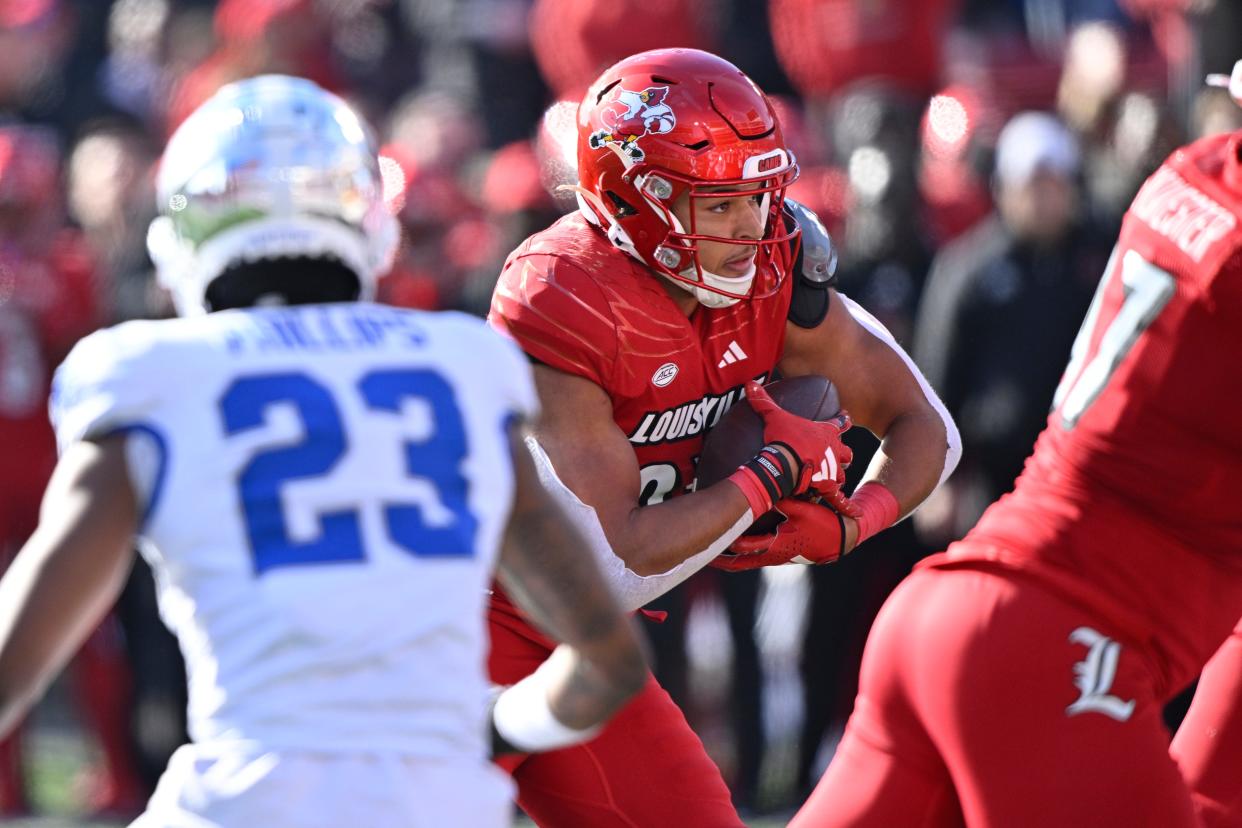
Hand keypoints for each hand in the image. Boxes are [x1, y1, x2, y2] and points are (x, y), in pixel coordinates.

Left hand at [710, 498, 852, 571]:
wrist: (840, 540)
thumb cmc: (822, 526)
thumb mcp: (802, 509)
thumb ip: (782, 499)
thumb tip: (765, 486)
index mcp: (774, 546)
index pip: (742, 547)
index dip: (724, 541)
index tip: (708, 538)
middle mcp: (770, 556)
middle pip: (737, 563)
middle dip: (719, 559)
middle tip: (701, 555)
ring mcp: (773, 558)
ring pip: (744, 562)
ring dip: (728, 558)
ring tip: (710, 552)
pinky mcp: (778, 555)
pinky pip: (753, 558)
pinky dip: (740, 554)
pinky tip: (733, 547)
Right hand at [745, 381, 856, 509]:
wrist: (784, 462)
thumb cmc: (782, 438)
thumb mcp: (773, 417)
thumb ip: (763, 401)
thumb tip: (749, 383)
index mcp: (825, 433)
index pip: (840, 423)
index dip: (843, 419)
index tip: (847, 416)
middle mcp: (833, 451)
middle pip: (845, 451)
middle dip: (844, 453)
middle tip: (841, 454)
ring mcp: (831, 470)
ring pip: (842, 474)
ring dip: (839, 475)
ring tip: (835, 479)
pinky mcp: (827, 488)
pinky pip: (839, 499)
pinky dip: (847, 506)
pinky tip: (857, 514)